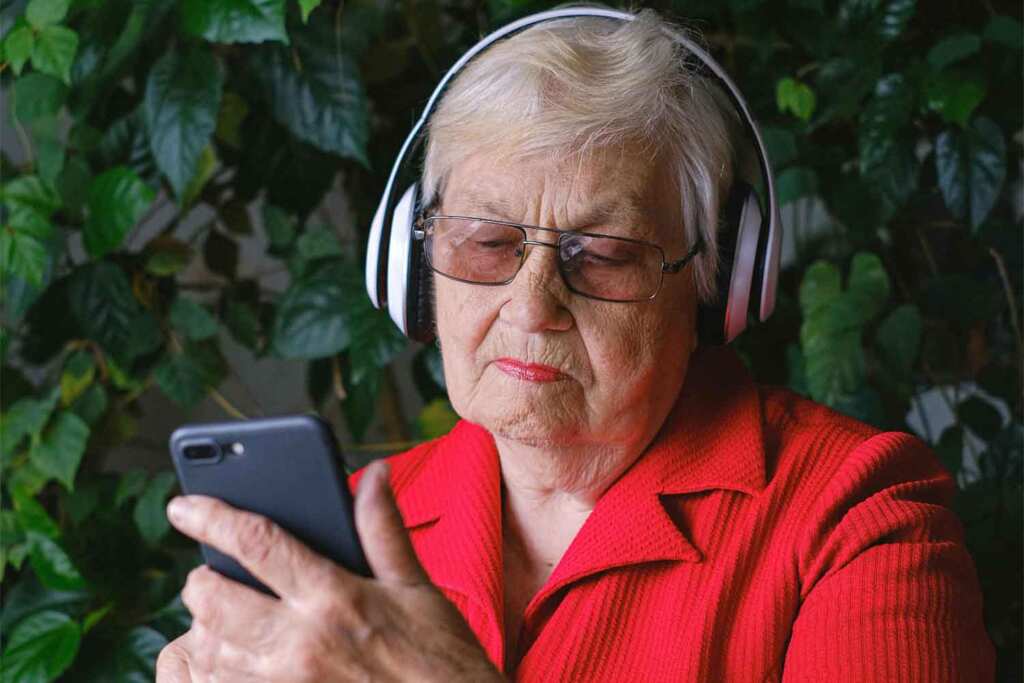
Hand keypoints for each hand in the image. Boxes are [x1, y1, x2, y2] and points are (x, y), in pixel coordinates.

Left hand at [155, 460, 502, 681]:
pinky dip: (209, 674)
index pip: (256, 541)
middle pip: (213, 598)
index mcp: (336, 596)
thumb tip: (374, 474)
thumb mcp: (417, 588)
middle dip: (200, 580)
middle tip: (209, 576)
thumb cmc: (440, 660)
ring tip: (223, 623)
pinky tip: (227, 663)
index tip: (185, 507)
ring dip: (205, 632)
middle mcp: (301, 643)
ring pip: (207, 650)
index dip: (212, 517)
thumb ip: (383, 529)